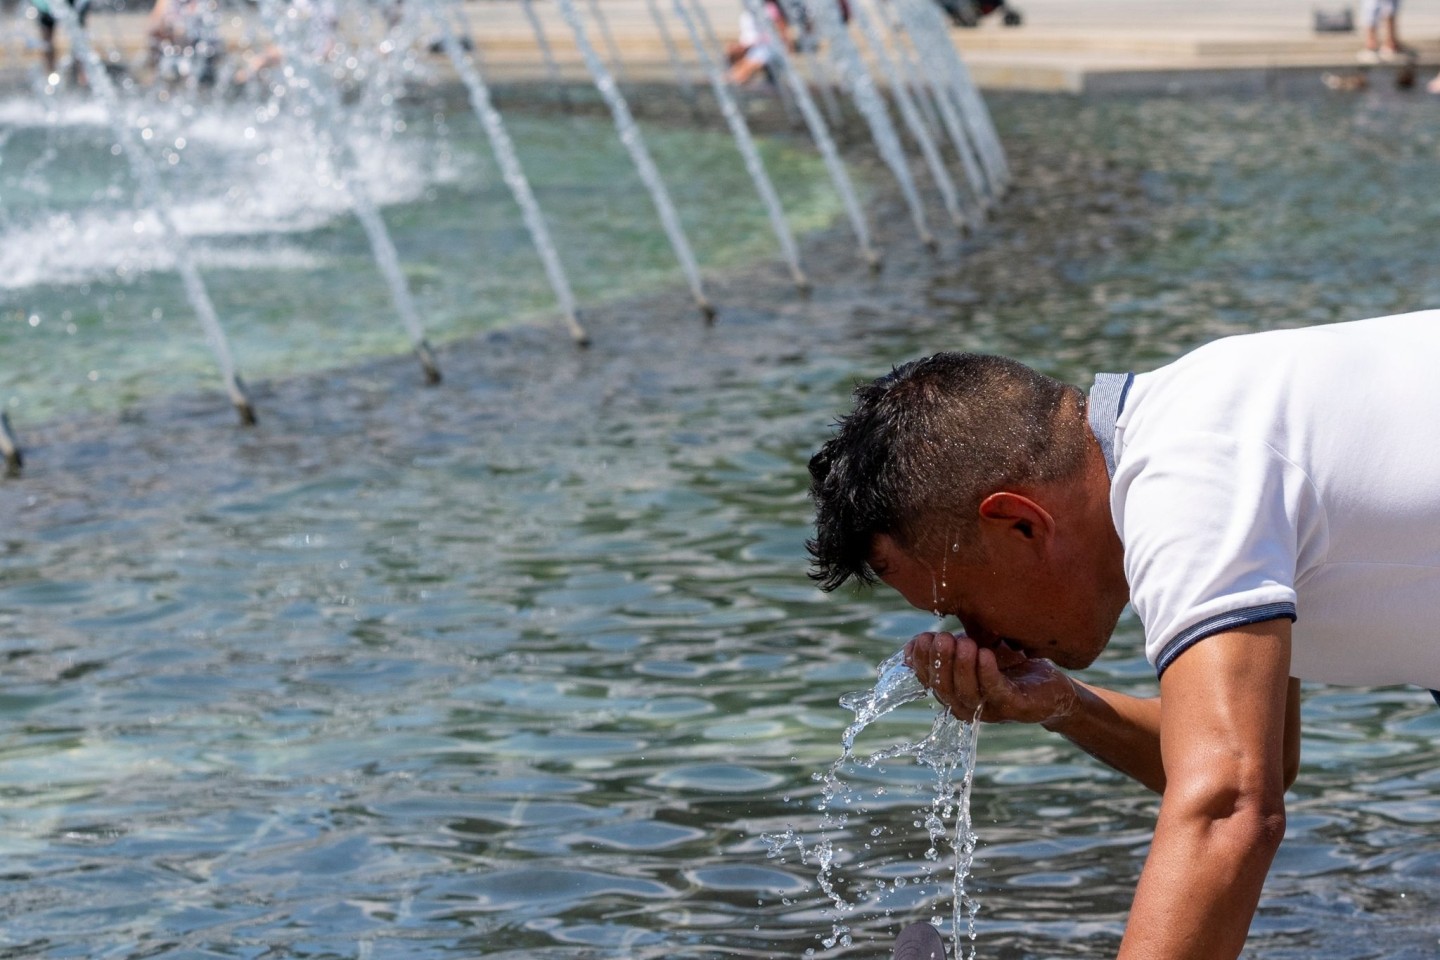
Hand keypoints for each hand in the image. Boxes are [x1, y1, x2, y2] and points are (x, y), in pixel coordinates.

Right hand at [904, 631, 1077, 724]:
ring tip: (963, 642)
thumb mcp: (977, 653)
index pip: (929, 681)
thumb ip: (952, 648)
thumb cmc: (1011, 668)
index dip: (921, 662)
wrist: (1054, 688)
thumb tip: (917, 640)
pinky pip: (996, 690)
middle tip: (941, 638)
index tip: (921, 638)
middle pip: (944, 688)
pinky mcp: (1015, 707)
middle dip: (939, 662)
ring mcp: (990, 710)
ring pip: (966, 692)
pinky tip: (985, 654)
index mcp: (955, 693)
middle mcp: (968, 706)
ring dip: (961, 666)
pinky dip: (987, 672)